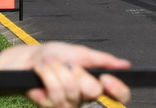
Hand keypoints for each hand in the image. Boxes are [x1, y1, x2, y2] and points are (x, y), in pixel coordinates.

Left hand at [0, 43, 130, 107]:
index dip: (118, 90)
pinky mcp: (52, 106)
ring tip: (51, 63)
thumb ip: (103, 60)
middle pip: (93, 91)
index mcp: (96, 82)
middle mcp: (85, 97)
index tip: (107, 78)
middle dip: (79, 73)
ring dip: (58, 69)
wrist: (30, 59)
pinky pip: (55, 90)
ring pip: (71, 88)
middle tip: (69, 64)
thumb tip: (125, 65)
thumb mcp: (81, 53)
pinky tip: (42, 70)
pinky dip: (47, 73)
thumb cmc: (54, 54)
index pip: (119, 96)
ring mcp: (68, 104)